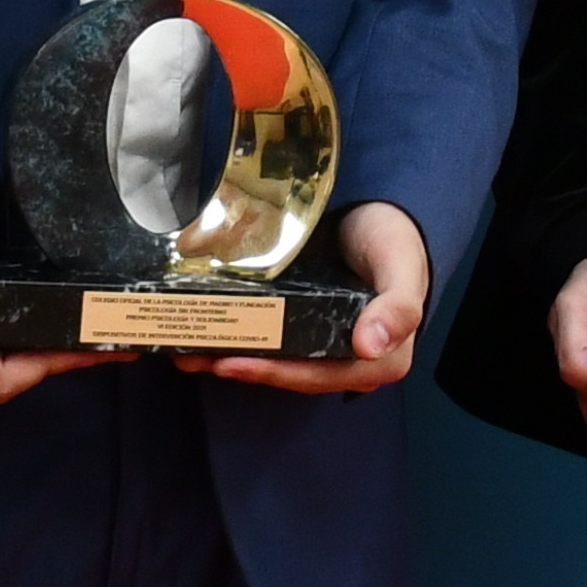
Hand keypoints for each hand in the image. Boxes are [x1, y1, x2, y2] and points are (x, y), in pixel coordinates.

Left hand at [198, 201, 430, 396]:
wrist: (379, 211)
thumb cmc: (394, 240)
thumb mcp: (402, 266)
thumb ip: (399, 306)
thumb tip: (371, 346)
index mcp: (378, 359)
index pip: (319, 376)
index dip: (276, 373)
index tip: (234, 364)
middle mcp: (346, 360)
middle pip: (289, 372)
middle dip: (241, 367)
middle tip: (193, 358)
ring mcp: (319, 342)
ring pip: (274, 359)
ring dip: (229, 357)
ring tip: (185, 351)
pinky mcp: (299, 323)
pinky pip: (267, 337)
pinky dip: (236, 336)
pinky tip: (203, 330)